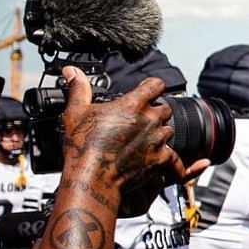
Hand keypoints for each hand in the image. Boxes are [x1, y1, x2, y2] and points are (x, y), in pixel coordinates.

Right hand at [58, 67, 177, 195]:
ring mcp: (157, 140)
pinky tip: (174, 164)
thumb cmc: (83, 146)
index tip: (148, 90)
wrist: (92, 178)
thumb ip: (79, 88)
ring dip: (161, 134)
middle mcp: (150, 119)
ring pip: (169, 131)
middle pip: (165, 108)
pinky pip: (176, 160)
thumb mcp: (77, 112)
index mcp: (133, 103)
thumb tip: (72, 71)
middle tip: (141, 121)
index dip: (152, 86)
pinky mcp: (160, 160)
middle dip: (156, 112)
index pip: (155, 84)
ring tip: (146, 141)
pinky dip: (175, 163)